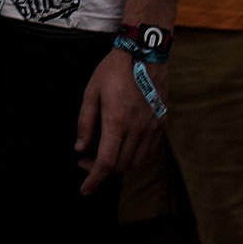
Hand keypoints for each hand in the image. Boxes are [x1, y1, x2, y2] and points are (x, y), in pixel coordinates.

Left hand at [73, 47, 160, 192]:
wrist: (144, 53)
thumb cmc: (113, 71)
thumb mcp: (91, 92)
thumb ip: (85, 123)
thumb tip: (80, 148)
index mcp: (117, 122)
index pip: (106, 163)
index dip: (94, 179)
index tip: (85, 190)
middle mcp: (137, 129)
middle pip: (121, 166)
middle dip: (101, 169)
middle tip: (86, 158)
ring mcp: (152, 128)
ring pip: (136, 162)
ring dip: (119, 164)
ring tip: (104, 152)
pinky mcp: (161, 124)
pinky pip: (150, 152)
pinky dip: (136, 157)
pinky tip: (124, 147)